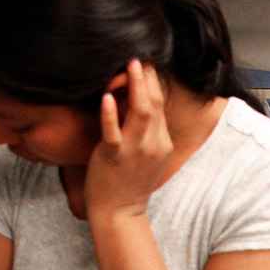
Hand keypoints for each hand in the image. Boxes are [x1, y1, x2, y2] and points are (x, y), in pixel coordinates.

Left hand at [85, 60, 172, 219]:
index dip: (153, 84)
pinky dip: (111, 114)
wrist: (120, 211)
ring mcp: (135, 151)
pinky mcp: (115, 157)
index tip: (145, 66)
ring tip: (130, 66)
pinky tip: (107, 97)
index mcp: (162, 142)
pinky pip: (113, 133)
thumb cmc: (129, 181)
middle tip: (140, 58)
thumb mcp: (145, 153)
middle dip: (148, 79)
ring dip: (136, 87)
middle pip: (154, 104)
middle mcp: (153, 144)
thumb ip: (144, 130)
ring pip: (141, 113)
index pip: (160, 106)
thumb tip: (133, 101)